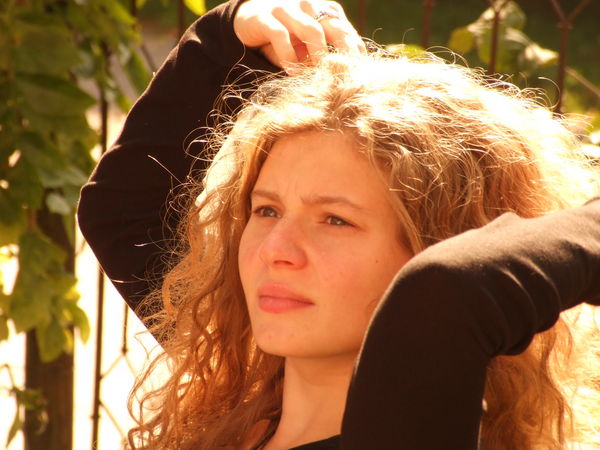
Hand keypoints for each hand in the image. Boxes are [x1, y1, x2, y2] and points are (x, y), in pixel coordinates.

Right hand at [234, 0, 364, 71]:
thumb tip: (345, 77)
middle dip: (345, 51)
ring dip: (319, 55)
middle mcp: (308, 5)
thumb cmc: (285, 37)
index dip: (354, 50)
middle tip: (350, 75)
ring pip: (311, 30)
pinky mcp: (264, 17)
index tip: (361, 73)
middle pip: (334, 27)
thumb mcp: (306, 45)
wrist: (246, 21)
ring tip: (322, 76)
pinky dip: (289, 56)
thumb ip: (323, 55)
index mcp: (323, 10)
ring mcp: (286, 8)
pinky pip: (281, 36)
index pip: (345, 29)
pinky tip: (293, 72)